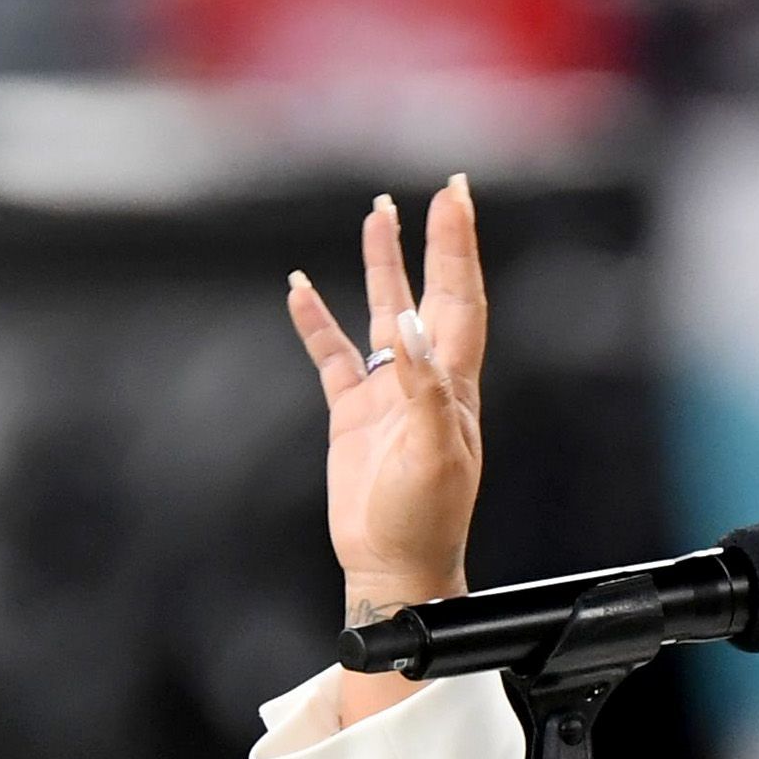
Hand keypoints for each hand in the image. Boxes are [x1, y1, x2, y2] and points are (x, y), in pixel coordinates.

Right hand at [285, 178, 488, 720]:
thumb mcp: (434, 453)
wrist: (394, 565)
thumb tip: (406, 325)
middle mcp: (425, 379)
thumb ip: (425, 388)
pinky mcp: (352, 414)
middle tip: (438, 193)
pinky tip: (299, 289)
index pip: (459, 298)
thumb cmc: (425, 519)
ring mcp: (387, 393)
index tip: (455, 200)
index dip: (458, 248)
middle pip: (429, 293)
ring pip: (382, 312)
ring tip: (375, 214)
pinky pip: (332, 355)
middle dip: (434, 242)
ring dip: (380, 266)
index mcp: (453, 384)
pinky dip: (316, 321)